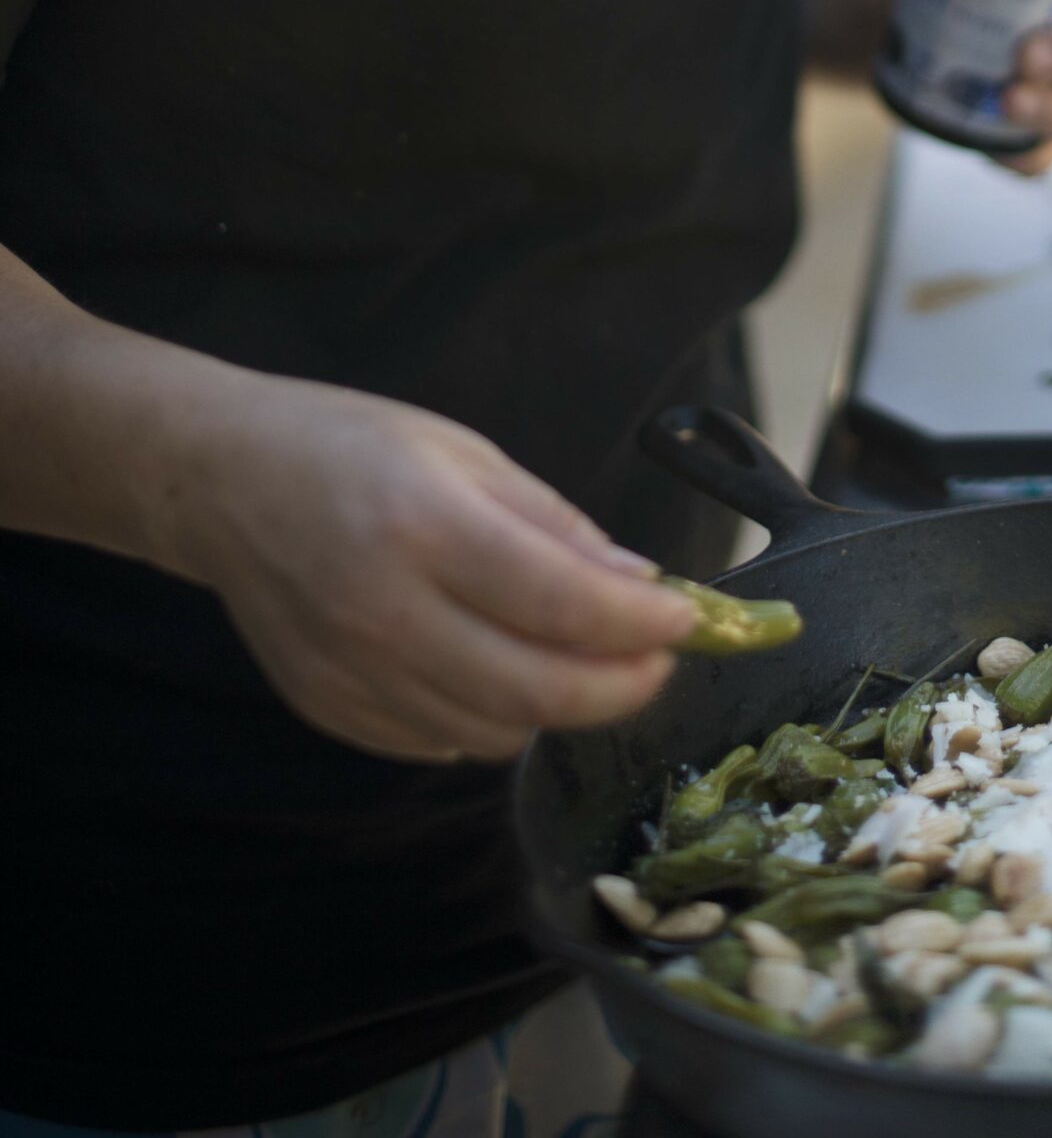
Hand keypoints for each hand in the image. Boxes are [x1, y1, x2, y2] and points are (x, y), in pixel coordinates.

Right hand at [168, 372, 697, 762]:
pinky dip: (491, 722)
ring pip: (493, 732)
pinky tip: (506, 676)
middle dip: (621, 686)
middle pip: (537, 691)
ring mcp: (351, 672)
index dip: (643, 625)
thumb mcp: (467, 454)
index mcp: (426, 526)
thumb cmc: (351, 447)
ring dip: (560, 709)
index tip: (689, 620)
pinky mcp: (330, 709)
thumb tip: (642, 586)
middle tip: (658, 661)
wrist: (224, 481)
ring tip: (591, 665)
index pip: (563, 605)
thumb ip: (557, 528)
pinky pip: (438, 743)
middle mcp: (384, 610)